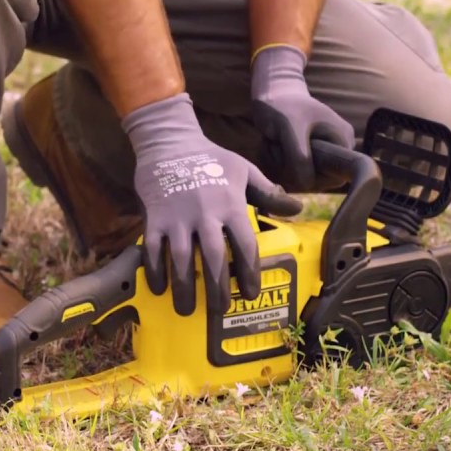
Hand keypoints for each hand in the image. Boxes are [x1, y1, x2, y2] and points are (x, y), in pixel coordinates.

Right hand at [122, 93, 302, 317]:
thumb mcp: (244, 170)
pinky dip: (155, 271)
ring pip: (182, 260)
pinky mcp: (154, 218)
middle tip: (220, 309)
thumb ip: (269, 193)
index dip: (249, 273)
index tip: (250, 293)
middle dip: (218, 288)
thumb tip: (297, 208)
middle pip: (214, 259)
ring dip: (184, 287)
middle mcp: (205, 214)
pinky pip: (153, 249)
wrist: (169, 141)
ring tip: (186, 309)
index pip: (245, 245)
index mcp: (231, 205)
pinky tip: (159, 288)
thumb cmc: (211, 157)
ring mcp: (178, 217)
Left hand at [250, 44, 354, 191]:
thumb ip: (299, 156)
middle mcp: (336, 151)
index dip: (313, 178)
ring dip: (278, 166)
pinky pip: (289, 174)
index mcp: (342, 141)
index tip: (291, 161)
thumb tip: (306, 184)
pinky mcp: (304, 158)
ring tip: (272, 143)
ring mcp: (320, 155)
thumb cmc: (284, 105)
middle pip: (315, 182)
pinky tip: (270, 147)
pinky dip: (275, 165)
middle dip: (290, 169)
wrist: (272, 92)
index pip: (336, 178)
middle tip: (275, 146)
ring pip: (298, 180)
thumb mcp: (290, 129)